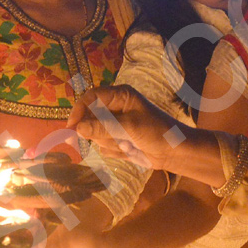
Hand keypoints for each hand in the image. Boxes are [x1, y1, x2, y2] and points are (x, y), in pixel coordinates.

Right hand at [67, 86, 189, 172]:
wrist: (174, 153)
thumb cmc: (157, 132)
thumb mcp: (130, 128)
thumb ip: (103, 127)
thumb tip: (78, 129)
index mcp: (120, 95)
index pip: (91, 97)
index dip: (80, 110)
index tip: (72, 126)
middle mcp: (114, 107)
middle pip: (89, 118)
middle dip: (99, 132)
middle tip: (116, 139)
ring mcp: (114, 124)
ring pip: (95, 134)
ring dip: (110, 143)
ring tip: (129, 144)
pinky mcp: (116, 139)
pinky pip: (103, 146)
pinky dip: (114, 151)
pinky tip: (130, 150)